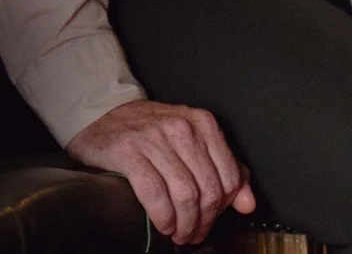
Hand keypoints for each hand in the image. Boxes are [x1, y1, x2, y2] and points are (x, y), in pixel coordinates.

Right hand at [65, 99, 253, 245]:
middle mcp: (181, 127)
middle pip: (207, 190)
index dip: (221, 209)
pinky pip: (155, 194)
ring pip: (184, 195)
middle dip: (203, 222)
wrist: (102, 117)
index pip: (228, 178)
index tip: (210, 220)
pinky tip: (162, 224)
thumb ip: (225, 169)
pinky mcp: (128, 151)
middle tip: (192, 234)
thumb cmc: (150, 133)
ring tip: (178, 233)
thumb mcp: (192, 142)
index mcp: (203, 123)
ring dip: (184, 224)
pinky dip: (163, 217)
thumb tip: (248, 204)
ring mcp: (154, 137)